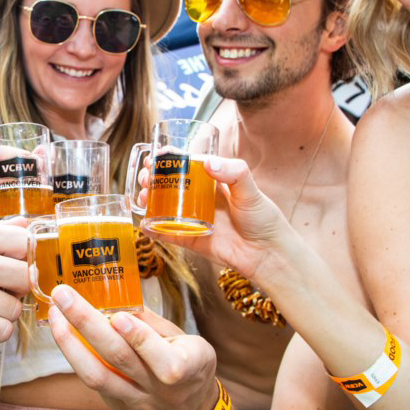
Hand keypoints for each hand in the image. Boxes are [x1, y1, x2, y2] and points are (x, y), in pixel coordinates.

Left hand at [47, 284, 218, 409]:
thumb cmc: (190, 366)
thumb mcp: (185, 341)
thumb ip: (152, 324)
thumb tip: (117, 300)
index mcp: (191, 366)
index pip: (166, 359)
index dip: (140, 339)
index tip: (117, 317)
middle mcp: (162, 389)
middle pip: (120, 359)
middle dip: (87, 324)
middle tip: (63, 295)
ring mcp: (139, 403)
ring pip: (98, 376)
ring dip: (70, 343)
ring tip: (55, 315)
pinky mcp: (120, 409)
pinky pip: (94, 383)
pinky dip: (76, 357)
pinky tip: (63, 334)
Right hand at [140, 156, 288, 278]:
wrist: (266, 253)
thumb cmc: (263, 218)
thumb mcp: (250, 189)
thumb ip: (233, 172)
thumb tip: (208, 163)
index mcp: (212, 182)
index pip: (185, 165)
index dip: (168, 160)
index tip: (155, 156)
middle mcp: (199, 199)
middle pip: (169, 185)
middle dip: (152, 179)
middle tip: (145, 178)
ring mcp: (193, 219)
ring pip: (164, 208)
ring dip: (149, 201)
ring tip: (142, 197)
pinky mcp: (190, 240)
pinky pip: (168, 234)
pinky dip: (153, 229)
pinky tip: (144, 224)